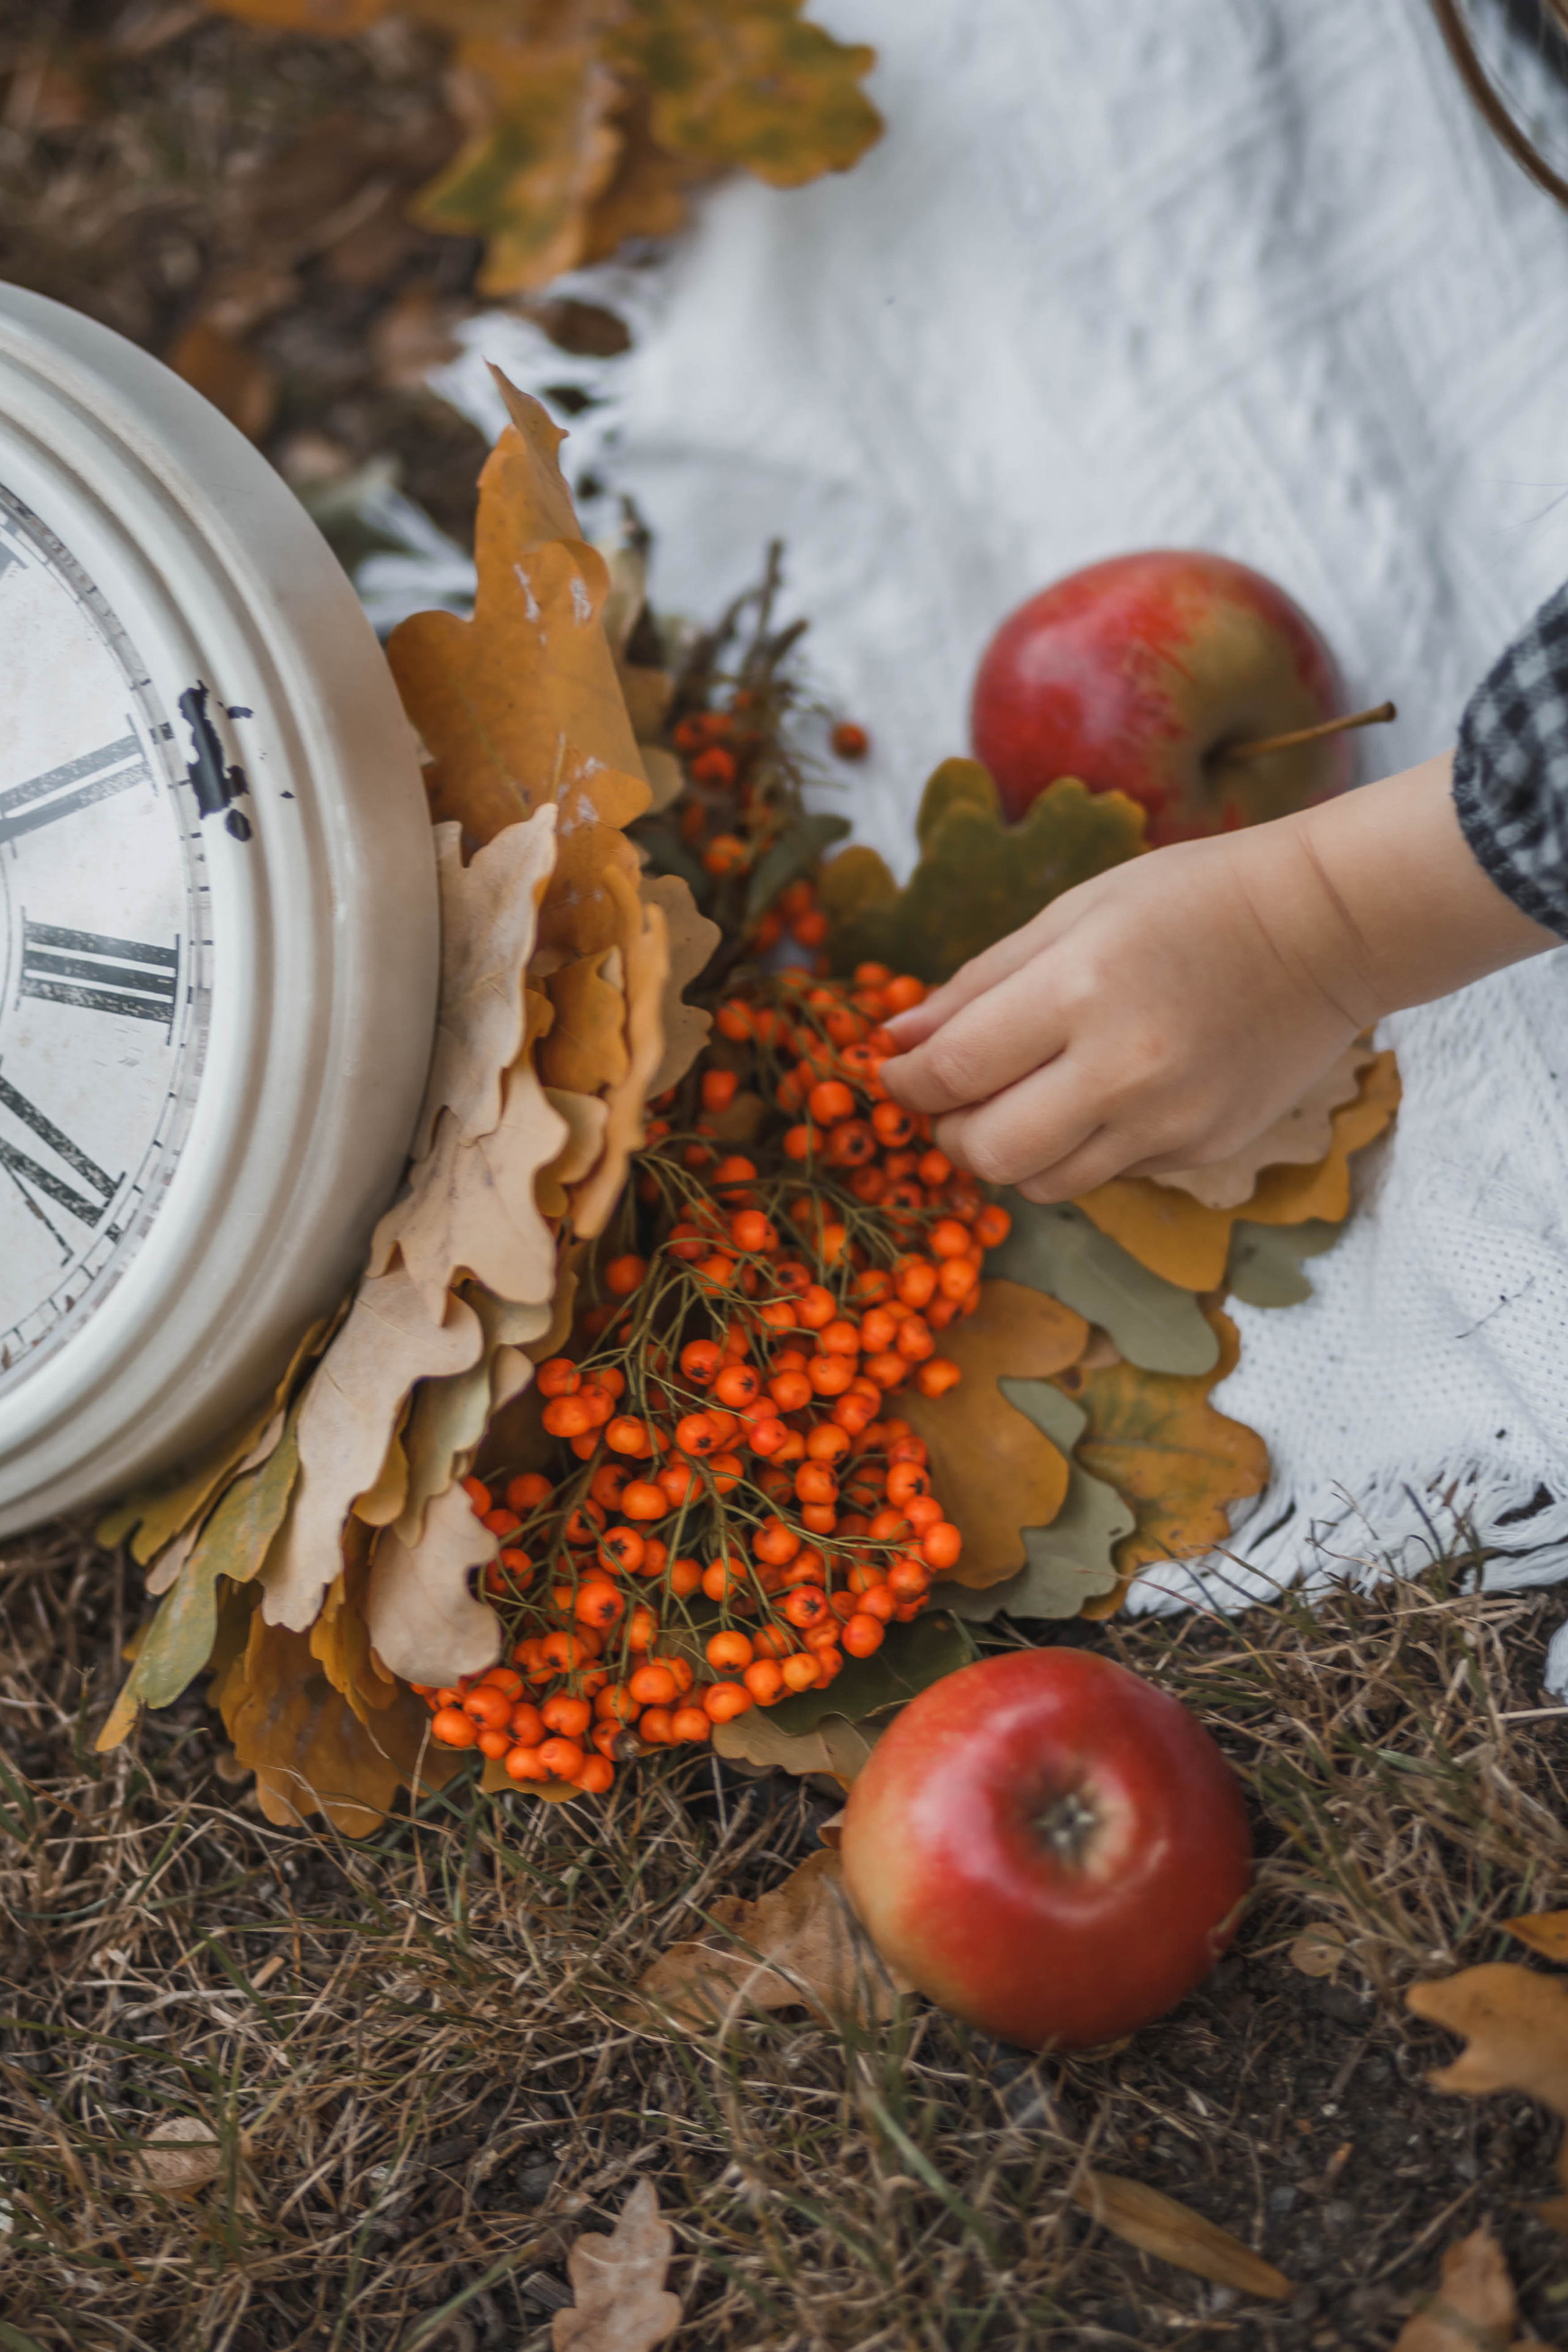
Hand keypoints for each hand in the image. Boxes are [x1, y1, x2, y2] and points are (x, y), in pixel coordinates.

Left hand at [878, 754, 1555, 1202]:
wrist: (1327, 928)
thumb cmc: (1191, 900)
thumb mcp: (1073, 913)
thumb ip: (979, 983)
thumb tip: (897, 1037)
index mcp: (1079, 991)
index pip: (954, 1071)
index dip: (906, 1082)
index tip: (896, 1072)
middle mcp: (1122, 1071)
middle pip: (988, 1151)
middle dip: (951, 1133)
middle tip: (953, 1098)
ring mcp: (1168, 1122)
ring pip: (1043, 1183)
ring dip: (1010, 1152)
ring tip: (1022, 1100)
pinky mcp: (1202, 1150)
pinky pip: (1108, 1175)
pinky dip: (1081, 1148)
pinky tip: (1103, 1095)